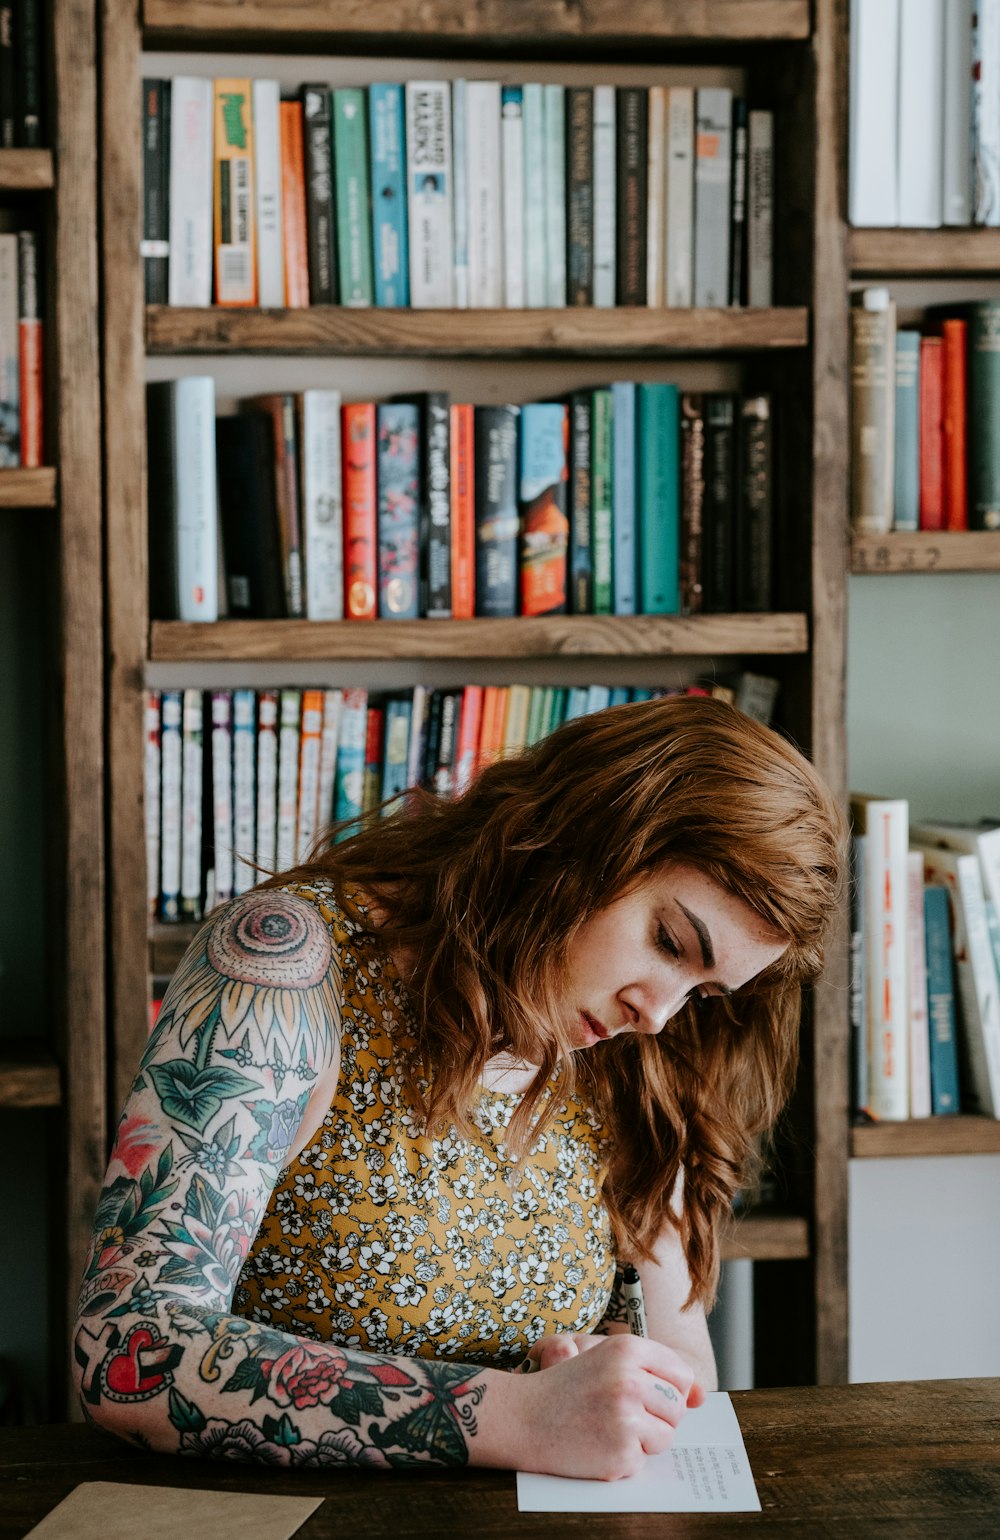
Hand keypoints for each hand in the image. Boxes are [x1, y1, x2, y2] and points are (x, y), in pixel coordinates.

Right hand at [508, 1332, 704, 1480]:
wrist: (523, 1417)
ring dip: (643, 1440)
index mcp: (628, 1348)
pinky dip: (624, 1459)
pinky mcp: (621, 1450)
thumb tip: (701, 1397)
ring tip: (607, 1428)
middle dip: (656, 1416)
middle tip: (618, 1413)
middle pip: (677, 1407)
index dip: (667, 1390)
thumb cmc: (566, 1387)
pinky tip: (598, 1444)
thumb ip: (657, 1372)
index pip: (680, 1374)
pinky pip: (644, 1459)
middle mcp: (630, 1378)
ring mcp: (626, 1416)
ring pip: (666, 1436)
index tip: (644, 1395)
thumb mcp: (609, 1362)